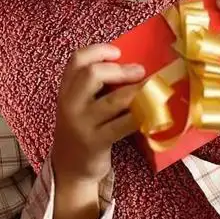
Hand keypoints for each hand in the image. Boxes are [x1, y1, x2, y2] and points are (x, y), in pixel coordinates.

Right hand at [52, 44, 143, 186]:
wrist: (69, 168)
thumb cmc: (83, 128)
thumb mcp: (80, 104)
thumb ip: (96, 86)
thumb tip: (135, 66)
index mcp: (66, 89)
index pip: (77, 60)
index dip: (99, 50)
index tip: (118, 51)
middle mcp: (70, 103)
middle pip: (92, 74)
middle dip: (120, 69)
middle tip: (140, 70)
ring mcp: (82, 124)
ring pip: (113, 100)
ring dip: (138, 91)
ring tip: (153, 89)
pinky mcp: (95, 142)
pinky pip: (122, 125)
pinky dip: (140, 116)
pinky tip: (151, 113)